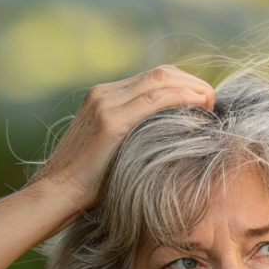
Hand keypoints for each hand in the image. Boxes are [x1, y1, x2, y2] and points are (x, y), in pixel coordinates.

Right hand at [29, 65, 214, 204]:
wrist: (55, 195)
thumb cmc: (86, 185)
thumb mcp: (113, 151)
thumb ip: (135, 137)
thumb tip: (169, 141)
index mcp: (104, 97)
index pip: (153, 78)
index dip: (183, 84)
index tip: (203, 102)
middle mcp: (104, 94)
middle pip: (161, 73)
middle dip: (192, 82)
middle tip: (213, 101)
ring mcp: (105, 104)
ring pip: (161, 79)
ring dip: (192, 87)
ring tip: (211, 103)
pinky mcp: (109, 121)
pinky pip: (155, 98)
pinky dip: (182, 97)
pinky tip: (200, 106)